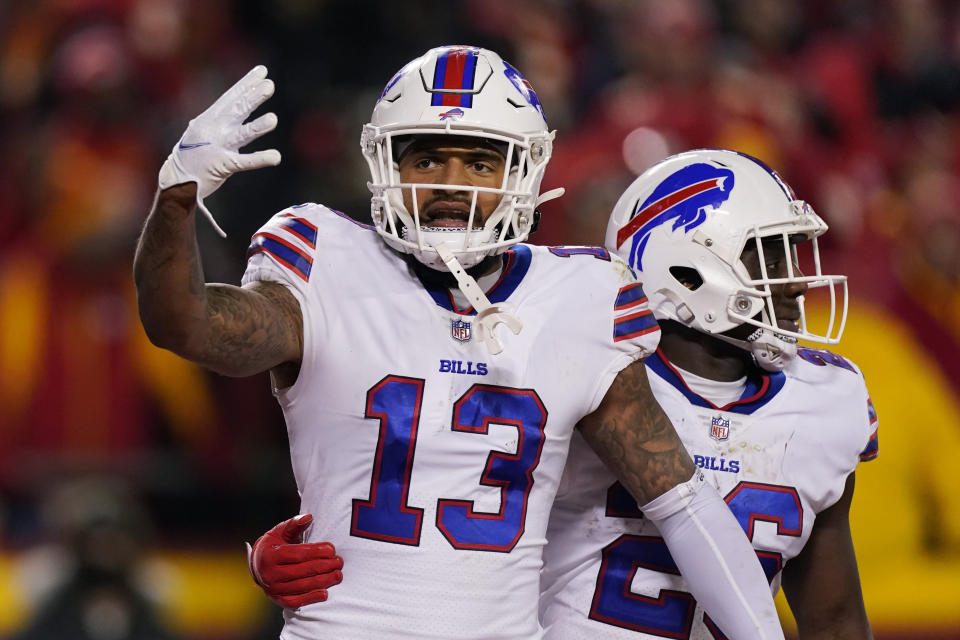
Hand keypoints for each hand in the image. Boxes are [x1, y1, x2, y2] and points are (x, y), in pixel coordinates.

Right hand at [158, 65, 280, 236]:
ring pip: (242, 135)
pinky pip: (245, 162)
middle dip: (253, 97)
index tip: (262, 71)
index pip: (231, 97)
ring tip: (274, 119)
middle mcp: (214, 130)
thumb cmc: (192, 155)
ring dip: (258, 127)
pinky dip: (260, 159)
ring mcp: (218, 147)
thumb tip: (233, 103)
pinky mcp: (223, 166)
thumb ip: (219, 119)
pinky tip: (275, 157)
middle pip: (237, 110)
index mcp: (209, 119)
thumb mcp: (201, 131)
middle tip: (270, 85)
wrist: (176, 180)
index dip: (247, 84)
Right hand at [246, 514, 343, 608]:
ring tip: (337, 575)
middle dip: (323, 566)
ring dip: (322, 582)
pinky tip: (325, 594)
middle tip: (339, 562)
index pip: (297, 554)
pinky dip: (310, 598)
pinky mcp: (278, 599)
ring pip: (301, 586)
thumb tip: (309, 517)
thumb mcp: (281, 531)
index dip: (316, 552)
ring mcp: (273, 588)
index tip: (332, 549)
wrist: (258, 564)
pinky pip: (295, 602)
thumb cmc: (275, 545)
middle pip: (301, 571)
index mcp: (271, 555)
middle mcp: (270, 574)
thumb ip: (295, 524)